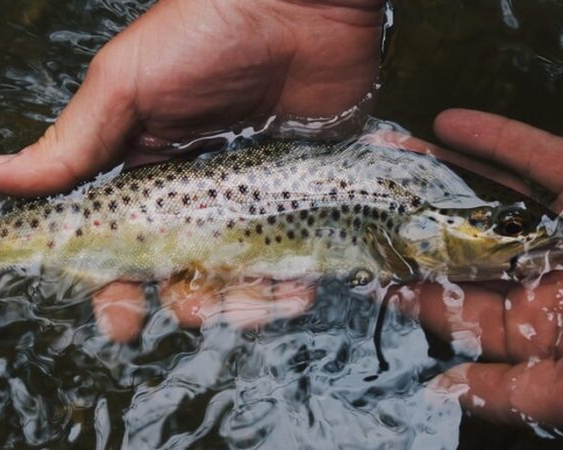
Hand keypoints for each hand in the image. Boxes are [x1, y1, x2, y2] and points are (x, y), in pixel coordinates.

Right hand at [0, 0, 383, 341]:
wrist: (302, 4)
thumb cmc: (207, 30)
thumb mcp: (128, 83)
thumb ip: (76, 141)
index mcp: (147, 172)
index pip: (126, 246)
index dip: (118, 288)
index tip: (123, 321)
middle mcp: (198, 193)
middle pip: (187, 270)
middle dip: (190, 300)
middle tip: (202, 308)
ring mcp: (251, 196)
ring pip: (243, 271)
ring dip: (246, 301)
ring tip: (259, 307)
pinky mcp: (299, 193)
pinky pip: (297, 251)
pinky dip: (296, 277)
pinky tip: (299, 288)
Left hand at [392, 109, 562, 427]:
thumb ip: (513, 392)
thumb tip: (443, 391)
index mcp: (539, 324)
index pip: (459, 309)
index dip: (411, 290)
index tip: (366, 272)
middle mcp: (544, 272)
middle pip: (465, 245)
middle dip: (415, 227)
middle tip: (363, 208)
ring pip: (492, 196)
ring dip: (439, 176)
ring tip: (389, 159)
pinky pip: (538, 158)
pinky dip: (496, 140)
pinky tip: (448, 124)